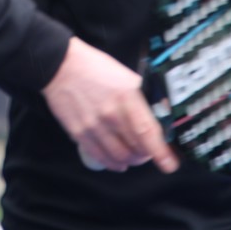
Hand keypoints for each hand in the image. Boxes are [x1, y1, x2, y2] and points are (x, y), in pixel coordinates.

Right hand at [41, 37, 178, 173]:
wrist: (60, 65)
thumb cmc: (95, 68)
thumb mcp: (126, 77)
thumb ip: (143, 96)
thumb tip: (164, 111)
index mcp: (127, 96)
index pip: (147, 131)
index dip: (161, 152)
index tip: (170, 164)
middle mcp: (111, 114)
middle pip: (135, 148)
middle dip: (146, 156)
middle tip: (150, 154)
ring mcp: (93, 125)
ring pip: (118, 156)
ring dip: (130, 161)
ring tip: (134, 158)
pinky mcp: (78, 132)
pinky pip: (99, 156)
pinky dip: (112, 163)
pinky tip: (118, 162)